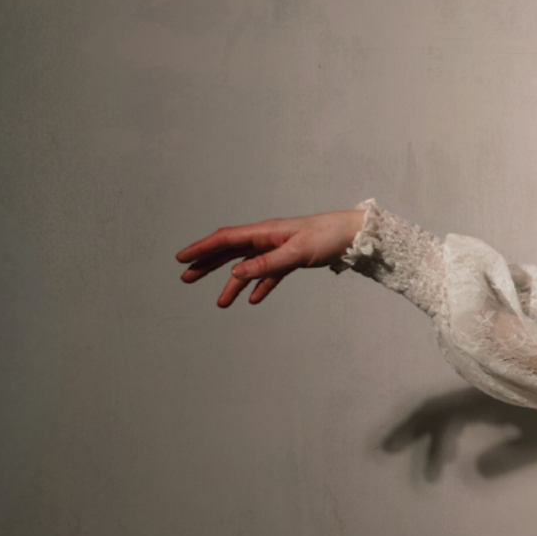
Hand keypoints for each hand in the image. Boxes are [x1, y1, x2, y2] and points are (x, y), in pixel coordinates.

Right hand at [175, 208, 365, 306]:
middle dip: (207, 265)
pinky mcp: (291, 259)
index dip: (202, 249)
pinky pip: (269, 275)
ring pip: (247, 267)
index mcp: (265, 232)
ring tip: (221, 304)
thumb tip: (235, 274)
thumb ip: (266, 264)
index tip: (182, 258)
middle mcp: (267, 239)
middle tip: (186, 277)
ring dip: (232, 284)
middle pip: (230, 252)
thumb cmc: (327, 236)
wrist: (354, 235)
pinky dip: (260, 286)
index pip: (225, 239)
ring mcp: (278, 249)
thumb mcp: (296, 252)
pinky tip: (253, 300)